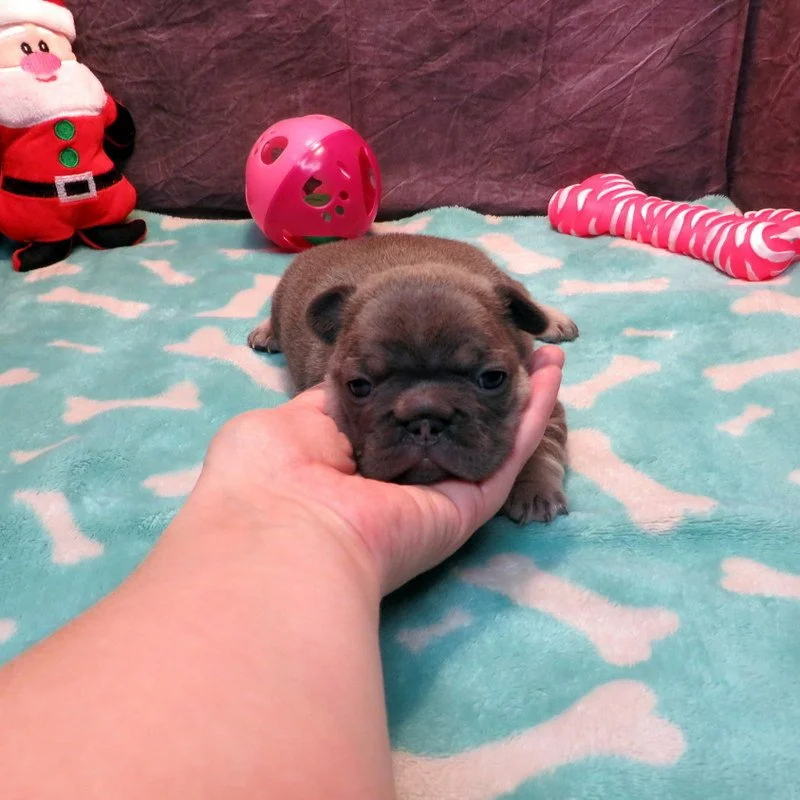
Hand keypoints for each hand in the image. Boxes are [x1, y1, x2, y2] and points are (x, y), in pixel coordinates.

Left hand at [200, 345, 564, 593]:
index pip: (402, 413)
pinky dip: (533, 416)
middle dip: (481, 387)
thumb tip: (353, 380)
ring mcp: (436, 494)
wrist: (281, 532)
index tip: (448, 347)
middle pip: (454, 425)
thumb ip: (330, 402)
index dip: (428, 379)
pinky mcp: (466, 508)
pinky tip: (551, 376)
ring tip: (547, 354)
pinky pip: (508, 457)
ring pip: (490, 438)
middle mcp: (400, 479)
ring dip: (521, 396)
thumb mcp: (287, 423)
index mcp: (355, 460)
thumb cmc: (269, 474)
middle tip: (509, 347)